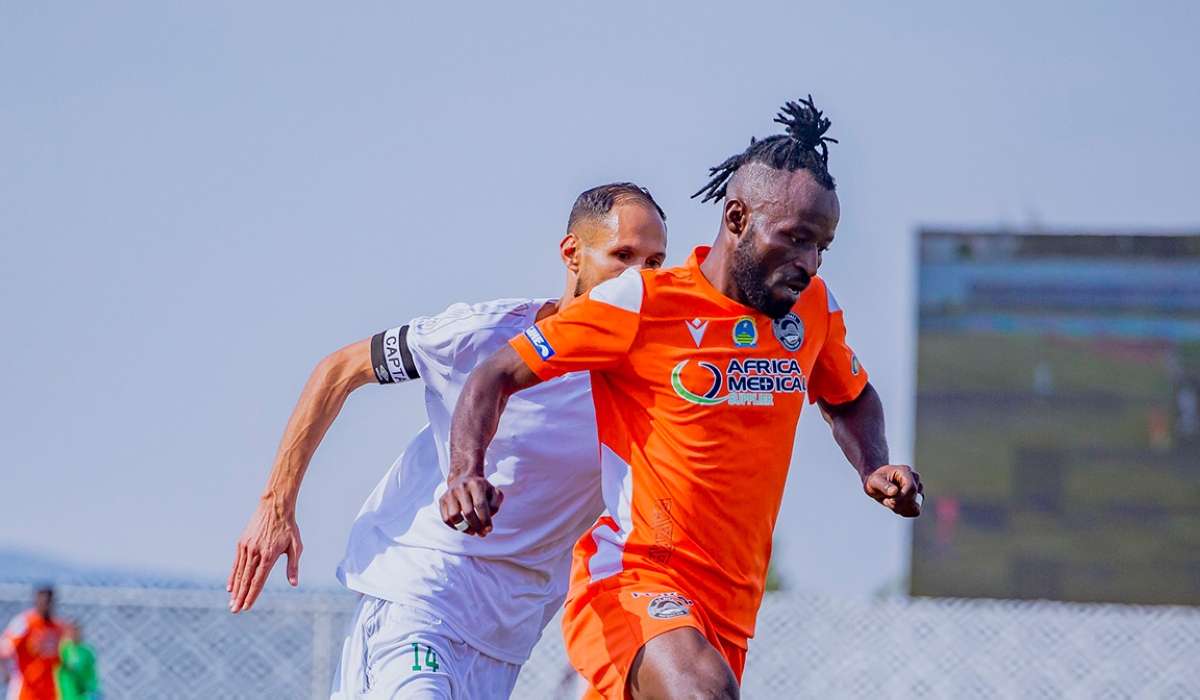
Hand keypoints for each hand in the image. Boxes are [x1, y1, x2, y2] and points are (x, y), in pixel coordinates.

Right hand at [227, 497, 302, 612]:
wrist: (275, 507)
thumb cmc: (288, 528)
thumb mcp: (296, 546)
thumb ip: (293, 566)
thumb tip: (294, 583)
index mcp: (269, 555)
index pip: (259, 580)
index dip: (252, 595)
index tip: (247, 607)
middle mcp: (255, 553)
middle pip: (246, 579)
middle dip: (241, 597)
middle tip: (235, 611)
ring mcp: (246, 548)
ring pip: (239, 573)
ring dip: (235, 589)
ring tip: (232, 603)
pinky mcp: (241, 543)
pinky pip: (236, 563)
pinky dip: (232, 576)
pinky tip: (230, 587)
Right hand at [439, 475, 503, 536]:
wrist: (465, 477)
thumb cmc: (482, 490)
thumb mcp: (494, 493)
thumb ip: (495, 505)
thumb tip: (488, 518)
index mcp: (476, 484)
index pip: (480, 505)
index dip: (485, 520)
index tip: (489, 529)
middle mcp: (462, 487)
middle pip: (468, 512)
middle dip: (477, 527)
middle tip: (482, 534)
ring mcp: (450, 493)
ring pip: (455, 516)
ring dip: (464, 528)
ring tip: (472, 532)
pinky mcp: (443, 499)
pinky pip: (446, 518)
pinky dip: (454, 527)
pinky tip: (463, 528)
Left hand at [863, 464, 922, 517]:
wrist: (877, 485)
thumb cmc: (875, 481)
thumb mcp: (874, 481)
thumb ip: (883, 485)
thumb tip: (894, 491)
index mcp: (905, 471)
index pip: (911, 487)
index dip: (901, 498)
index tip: (889, 501)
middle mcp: (914, 479)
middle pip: (912, 498)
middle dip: (898, 504)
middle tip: (886, 501)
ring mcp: (917, 488)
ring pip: (915, 506)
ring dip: (900, 509)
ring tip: (890, 502)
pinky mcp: (917, 498)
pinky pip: (915, 511)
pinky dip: (904, 512)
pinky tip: (896, 507)